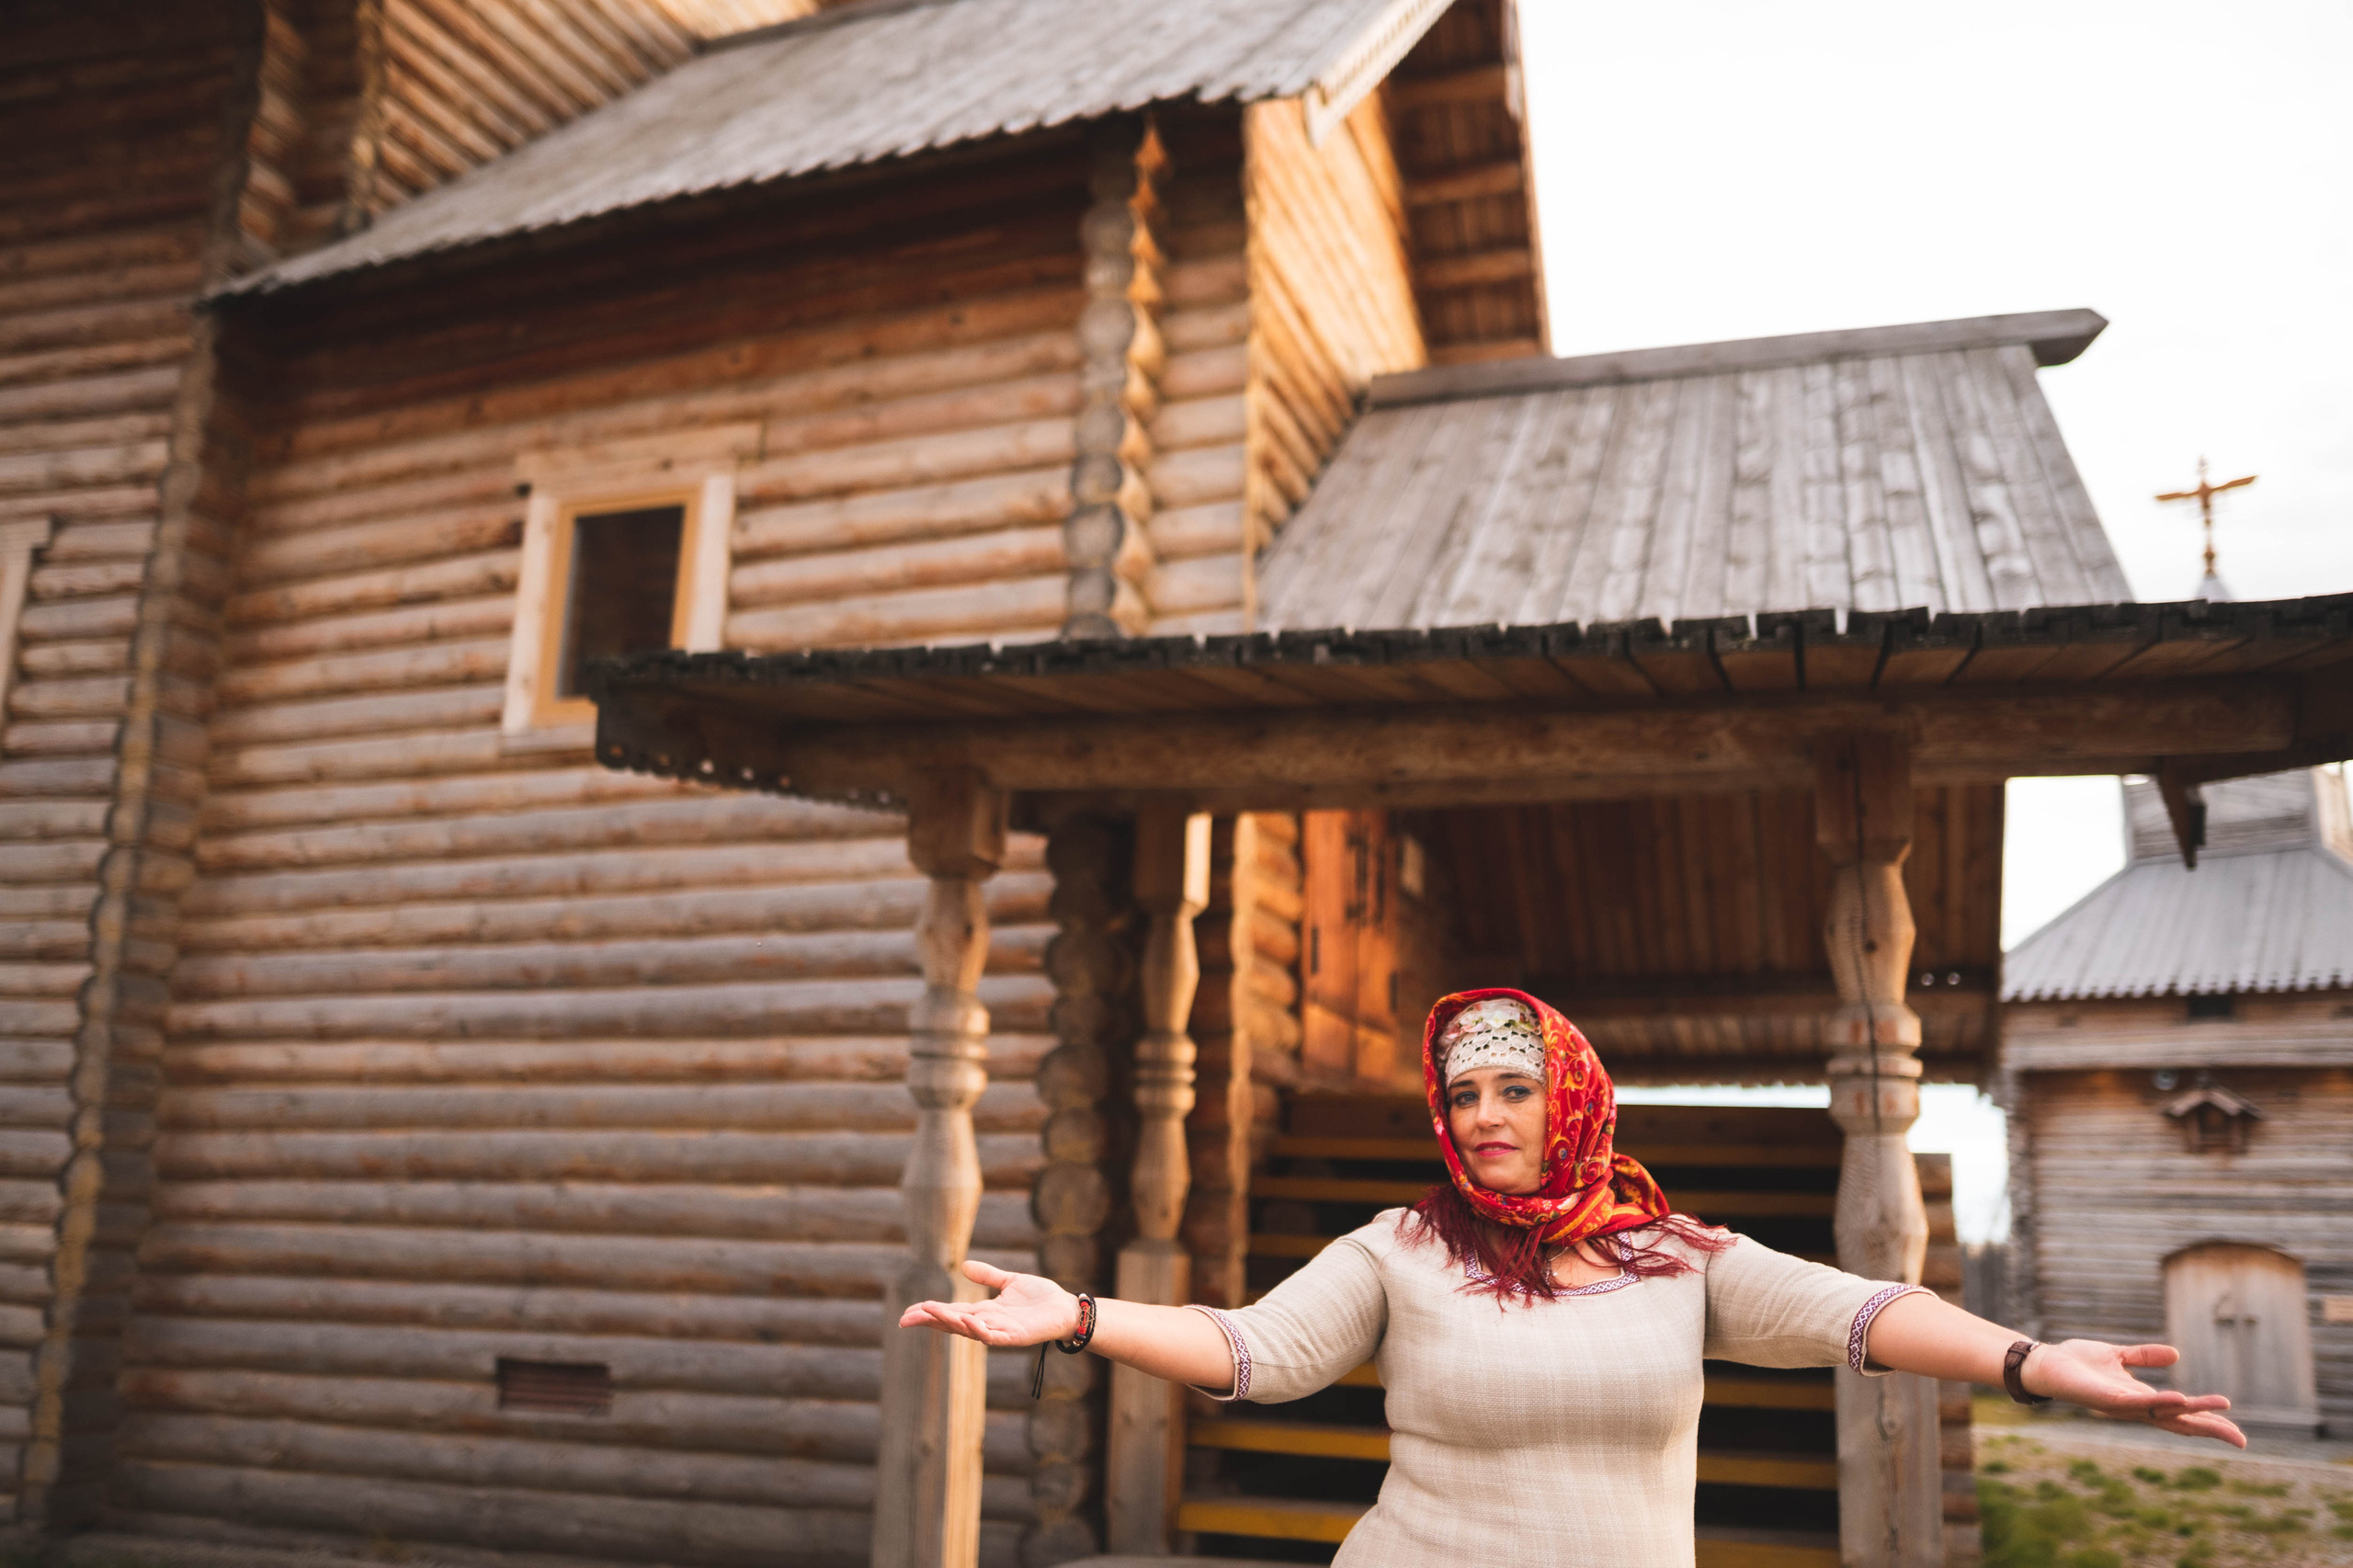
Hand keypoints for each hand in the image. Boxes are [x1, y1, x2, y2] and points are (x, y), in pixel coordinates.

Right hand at [897, 1260, 1081, 1347]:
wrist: (1066, 1308)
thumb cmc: (1041, 1298)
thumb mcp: (1009, 1281)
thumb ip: (988, 1276)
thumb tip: (964, 1267)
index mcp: (984, 1311)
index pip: (951, 1313)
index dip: (931, 1312)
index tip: (909, 1311)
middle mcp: (988, 1324)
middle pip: (952, 1323)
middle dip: (930, 1320)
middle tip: (906, 1317)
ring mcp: (1000, 1332)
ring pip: (967, 1330)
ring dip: (948, 1321)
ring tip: (929, 1311)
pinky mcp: (1014, 1337)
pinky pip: (992, 1336)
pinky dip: (978, 1330)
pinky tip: (966, 1320)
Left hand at [2024, 1340, 2246, 1447]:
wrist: (2045, 1363)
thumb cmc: (2078, 1363)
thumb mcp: (2118, 1356)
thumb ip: (2144, 1356)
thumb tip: (2176, 1354)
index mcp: (2141, 1398)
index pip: (2181, 1414)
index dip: (2207, 1421)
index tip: (2237, 1432)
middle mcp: (2135, 1406)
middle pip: (2179, 1422)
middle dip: (2209, 1429)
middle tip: (2240, 1440)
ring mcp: (2121, 1406)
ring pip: (2162, 1413)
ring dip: (2190, 1412)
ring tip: (2218, 1410)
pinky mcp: (2105, 1400)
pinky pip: (2135, 1404)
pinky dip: (2158, 1403)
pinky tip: (2178, 1400)